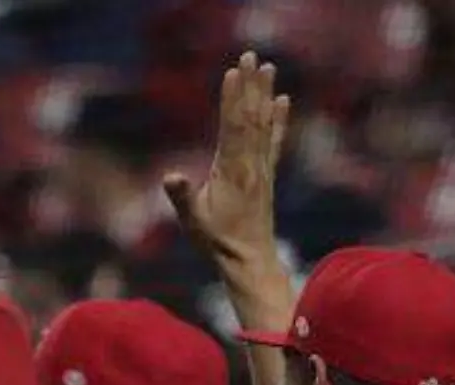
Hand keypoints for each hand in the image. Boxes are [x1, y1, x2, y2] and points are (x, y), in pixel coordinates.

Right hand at [163, 52, 289, 262]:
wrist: (250, 259)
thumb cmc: (217, 242)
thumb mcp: (193, 220)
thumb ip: (182, 196)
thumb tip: (171, 176)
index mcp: (232, 171)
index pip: (233, 127)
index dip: (233, 98)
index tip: (234, 71)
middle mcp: (251, 164)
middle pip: (251, 117)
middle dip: (250, 85)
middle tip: (251, 54)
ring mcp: (261, 168)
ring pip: (263, 124)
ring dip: (265, 94)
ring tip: (268, 67)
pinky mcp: (266, 174)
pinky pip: (273, 141)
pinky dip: (278, 119)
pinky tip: (283, 101)